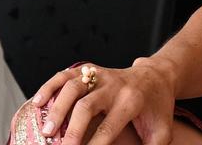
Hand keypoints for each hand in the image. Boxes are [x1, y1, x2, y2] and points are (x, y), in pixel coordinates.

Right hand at [30, 58, 177, 144]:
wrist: (157, 76)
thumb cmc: (157, 108)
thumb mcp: (162, 131)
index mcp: (132, 102)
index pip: (109, 127)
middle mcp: (114, 86)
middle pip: (87, 106)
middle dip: (72, 130)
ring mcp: (101, 75)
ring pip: (73, 87)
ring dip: (58, 109)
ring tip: (46, 130)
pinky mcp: (90, 69)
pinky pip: (66, 75)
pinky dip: (50, 86)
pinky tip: (38, 102)